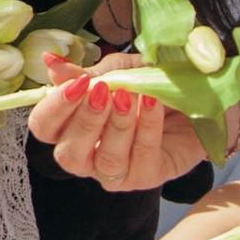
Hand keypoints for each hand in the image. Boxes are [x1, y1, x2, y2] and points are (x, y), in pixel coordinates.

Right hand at [25, 60, 206, 189]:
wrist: (195, 97)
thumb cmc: (148, 84)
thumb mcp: (116, 71)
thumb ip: (85, 74)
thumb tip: (50, 63)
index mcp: (70, 128)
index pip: (44, 127)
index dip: (55, 108)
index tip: (78, 83)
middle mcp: (88, 156)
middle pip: (68, 154)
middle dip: (85, 121)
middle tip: (102, 92)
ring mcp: (116, 172)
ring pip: (106, 161)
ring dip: (116, 125)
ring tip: (128, 96)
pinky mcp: (146, 177)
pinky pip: (142, 156)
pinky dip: (146, 126)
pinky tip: (151, 101)